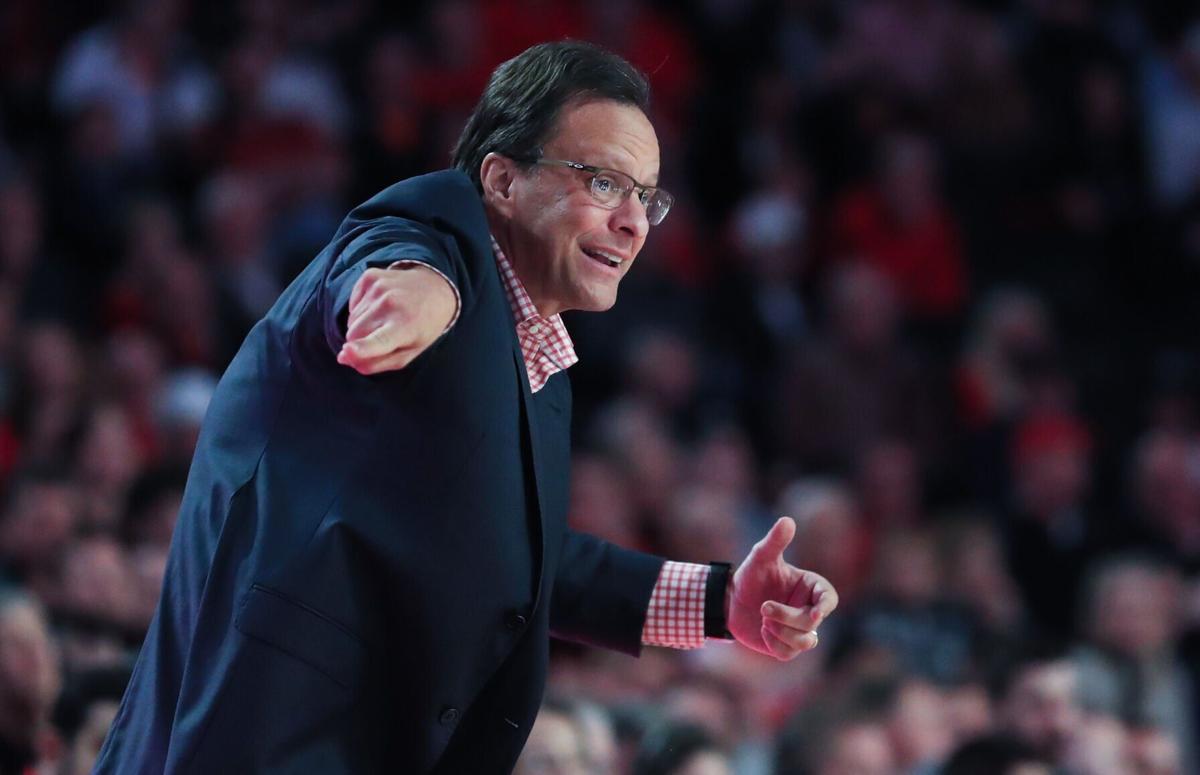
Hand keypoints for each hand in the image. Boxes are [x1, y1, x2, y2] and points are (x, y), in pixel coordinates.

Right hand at [336, 264, 456, 374]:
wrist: (435, 289)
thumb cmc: (421, 328)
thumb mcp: (408, 353)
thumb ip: (376, 363)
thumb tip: (343, 358)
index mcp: (406, 326)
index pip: (380, 341)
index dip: (361, 349)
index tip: (347, 351)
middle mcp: (391, 303)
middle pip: (354, 335)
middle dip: (360, 342)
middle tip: (383, 335)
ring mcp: (379, 287)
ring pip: (351, 321)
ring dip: (362, 326)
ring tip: (385, 319)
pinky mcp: (370, 276)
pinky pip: (351, 305)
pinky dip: (361, 310)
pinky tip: (380, 306)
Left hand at [728, 517, 838, 660]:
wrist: (730, 601)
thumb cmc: (750, 576)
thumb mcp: (760, 558)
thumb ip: (775, 541)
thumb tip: (787, 520)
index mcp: (810, 588)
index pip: (829, 598)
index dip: (826, 607)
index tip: (816, 612)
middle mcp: (809, 609)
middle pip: (813, 622)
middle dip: (787, 617)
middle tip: (763, 607)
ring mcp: (799, 630)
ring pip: (805, 641)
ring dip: (781, 632)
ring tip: (763, 619)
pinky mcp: (786, 647)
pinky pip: (788, 653)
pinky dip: (773, 643)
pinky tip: (762, 631)